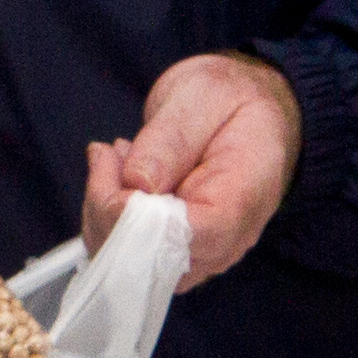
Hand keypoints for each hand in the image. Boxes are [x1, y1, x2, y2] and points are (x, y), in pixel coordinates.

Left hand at [82, 54, 299, 288]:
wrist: (253, 112)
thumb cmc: (234, 99)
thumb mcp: (205, 93)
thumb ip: (172, 137)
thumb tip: (138, 183)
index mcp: (242, 199)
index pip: (181, 237)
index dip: (133, 213)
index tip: (116, 163)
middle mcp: (225, 241)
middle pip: (150, 260)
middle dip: (109, 208)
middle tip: (112, 153)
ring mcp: (200, 254)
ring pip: (130, 264)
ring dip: (105, 211)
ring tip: (120, 157)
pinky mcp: (177, 253)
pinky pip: (129, 255)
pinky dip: (108, 218)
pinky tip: (121, 177)